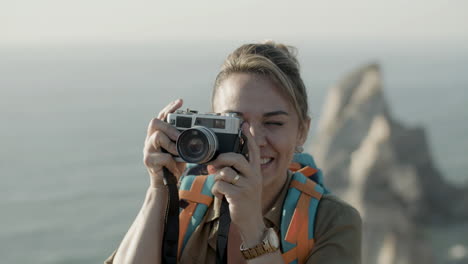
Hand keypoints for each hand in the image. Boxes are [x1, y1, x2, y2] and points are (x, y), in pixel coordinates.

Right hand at [143, 99, 185, 186]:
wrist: (165, 184)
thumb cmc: (173, 165)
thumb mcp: (181, 150)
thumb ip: (184, 141)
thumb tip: (200, 131)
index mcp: (158, 134)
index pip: (162, 116)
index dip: (170, 108)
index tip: (181, 101)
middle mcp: (150, 139)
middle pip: (155, 122)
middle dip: (169, 127)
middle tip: (180, 136)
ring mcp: (148, 150)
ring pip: (157, 137)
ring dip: (171, 144)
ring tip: (178, 153)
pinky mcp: (148, 161)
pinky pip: (162, 156)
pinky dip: (172, 161)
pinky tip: (174, 167)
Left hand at [208, 122, 265, 246]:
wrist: (251, 222)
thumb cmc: (244, 200)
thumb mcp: (244, 184)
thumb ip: (234, 172)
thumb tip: (214, 163)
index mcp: (256, 171)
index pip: (253, 150)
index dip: (249, 137)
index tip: (245, 124)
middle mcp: (254, 176)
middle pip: (237, 158)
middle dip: (222, 158)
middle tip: (215, 164)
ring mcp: (247, 186)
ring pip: (226, 172)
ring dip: (217, 177)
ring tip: (219, 183)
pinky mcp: (239, 196)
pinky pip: (220, 185)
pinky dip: (216, 189)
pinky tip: (220, 195)